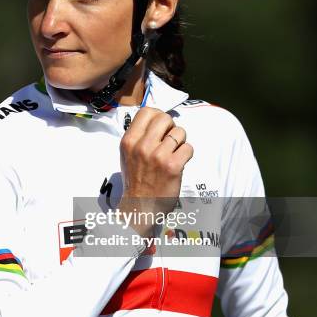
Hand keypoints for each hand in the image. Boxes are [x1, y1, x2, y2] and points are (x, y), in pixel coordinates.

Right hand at [118, 107, 193, 236]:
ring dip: (181, 141)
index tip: (161, 126)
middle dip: (171, 126)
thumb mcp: (127, 154)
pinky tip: (180, 162)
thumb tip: (156, 119)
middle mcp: (142, 146)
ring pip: (180, 132)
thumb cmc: (135, 180)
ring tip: (174, 152)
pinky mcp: (172, 166)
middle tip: (170, 139)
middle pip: (165, 118)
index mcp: (129, 141)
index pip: (147, 111)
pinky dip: (187, 154)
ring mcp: (158, 156)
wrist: (139, 205)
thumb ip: (139, 136)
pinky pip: (188, 148)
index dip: (158, 116)